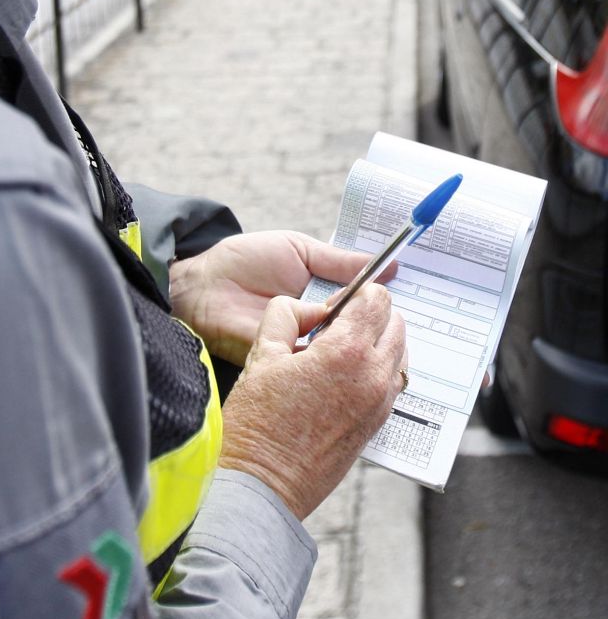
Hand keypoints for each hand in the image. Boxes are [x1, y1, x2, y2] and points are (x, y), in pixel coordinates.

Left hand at [169, 230, 398, 364]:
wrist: (203, 289)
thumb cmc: (245, 261)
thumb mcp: (299, 250)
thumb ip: (339, 261)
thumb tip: (388, 267)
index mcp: (323, 292)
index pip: (362, 303)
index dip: (384, 304)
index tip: (416, 301)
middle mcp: (319, 323)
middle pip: (359, 330)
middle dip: (382, 328)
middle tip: (411, 324)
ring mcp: (307, 346)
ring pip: (345, 351)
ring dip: (363, 347)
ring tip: (394, 342)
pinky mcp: (292, 365)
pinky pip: (321, 368)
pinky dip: (338, 365)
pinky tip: (362, 361)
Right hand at [220, 287, 406, 519]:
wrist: (261, 487)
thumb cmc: (256, 425)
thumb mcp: (261, 354)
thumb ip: (286, 315)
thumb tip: (306, 308)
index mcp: (346, 352)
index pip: (377, 300)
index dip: (357, 293)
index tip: (336, 302)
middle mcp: (373, 377)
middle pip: (396, 324)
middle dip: (371, 315)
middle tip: (337, 324)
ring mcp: (379, 404)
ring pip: (399, 354)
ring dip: (378, 342)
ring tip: (339, 350)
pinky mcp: (376, 426)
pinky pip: (392, 383)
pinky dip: (378, 369)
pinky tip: (343, 376)